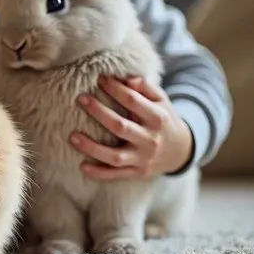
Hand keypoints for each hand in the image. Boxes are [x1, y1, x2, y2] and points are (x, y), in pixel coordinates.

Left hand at [71, 76, 193, 179]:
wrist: (181, 151)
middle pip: (120, 127)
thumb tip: (127, 78)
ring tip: (72, 136)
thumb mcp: (161, 100)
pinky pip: (116, 175)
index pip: (133, 101)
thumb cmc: (163, 119)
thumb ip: (146, 86)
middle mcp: (151, 140)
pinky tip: (82, 167)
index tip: (99, 79)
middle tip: (81, 98)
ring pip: (115, 156)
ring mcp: (143, 159)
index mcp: (157, 118)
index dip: (115, 89)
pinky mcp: (138, 173)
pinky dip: (99, 173)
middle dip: (99, 112)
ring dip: (92, 147)